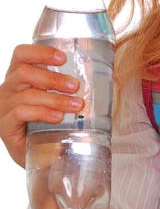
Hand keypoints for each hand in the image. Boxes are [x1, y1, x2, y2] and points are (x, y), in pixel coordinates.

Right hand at [0, 44, 83, 167]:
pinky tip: (58, 118)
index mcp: (19, 77)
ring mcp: (4, 107)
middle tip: (75, 86)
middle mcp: (8, 89)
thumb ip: (66, 87)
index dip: (41, 52)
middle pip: (24, 72)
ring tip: (76, 106)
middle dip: (53, 78)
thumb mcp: (56, 100)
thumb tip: (101, 76)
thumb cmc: (49, 123)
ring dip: (55, 99)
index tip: (63, 58)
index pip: (21, 54)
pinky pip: (21, 112)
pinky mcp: (5, 125)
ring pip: (27, 94)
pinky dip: (43, 113)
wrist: (39, 157)